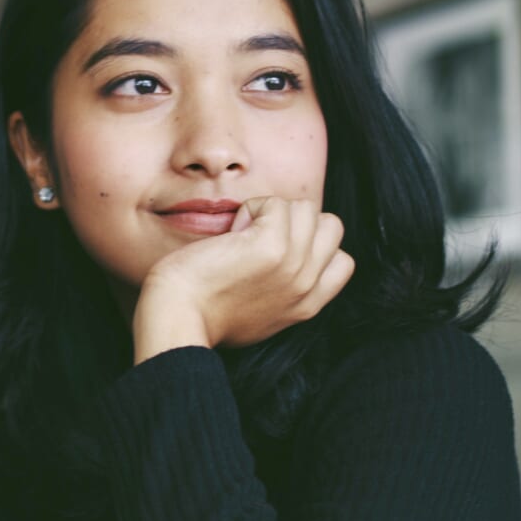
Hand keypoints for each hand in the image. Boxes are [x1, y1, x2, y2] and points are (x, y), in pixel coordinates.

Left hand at [132, 197, 354, 363]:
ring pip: (308, 209)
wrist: (178, 317)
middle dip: (295, 221)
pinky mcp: (271, 247)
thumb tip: (283, 257)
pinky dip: (253, 207)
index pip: (342, 260)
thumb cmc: (204, 312)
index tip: (274, 251)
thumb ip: (282, 291)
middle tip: (258, 237)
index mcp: (307, 305)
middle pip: (330, 227)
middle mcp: (306, 286)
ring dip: (272, 210)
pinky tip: (232, 231)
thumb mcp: (260, 312)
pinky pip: (277, 203)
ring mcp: (293, 266)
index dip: (311, 245)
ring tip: (242, 232)